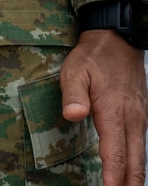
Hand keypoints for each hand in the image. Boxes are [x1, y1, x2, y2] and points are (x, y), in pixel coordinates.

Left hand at [62, 28, 146, 185]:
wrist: (118, 41)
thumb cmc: (92, 58)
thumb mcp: (74, 70)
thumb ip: (73, 95)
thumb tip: (73, 116)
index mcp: (113, 113)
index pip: (115, 154)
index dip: (113, 177)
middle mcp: (132, 121)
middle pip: (134, 163)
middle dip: (127, 184)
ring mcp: (139, 120)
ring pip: (140, 158)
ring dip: (134, 178)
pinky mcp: (141, 118)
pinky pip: (140, 148)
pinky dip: (137, 165)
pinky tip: (131, 174)